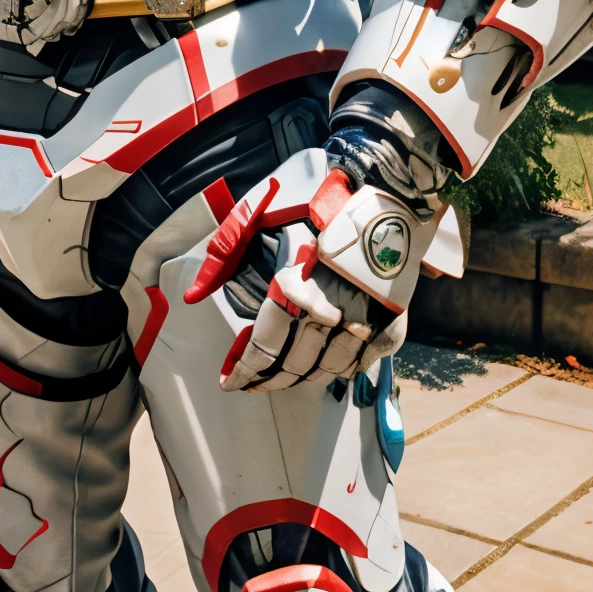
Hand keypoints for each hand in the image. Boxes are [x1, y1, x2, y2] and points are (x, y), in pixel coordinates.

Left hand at [220, 223, 405, 391]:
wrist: (390, 208)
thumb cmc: (330, 220)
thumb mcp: (278, 238)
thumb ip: (245, 267)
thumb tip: (202, 297)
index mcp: (294, 290)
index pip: (265, 344)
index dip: (246, 368)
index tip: (232, 382)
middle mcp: (325, 313)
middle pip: (295, 362)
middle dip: (274, 377)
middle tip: (261, 382)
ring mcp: (360, 324)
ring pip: (328, 368)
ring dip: (308, 375)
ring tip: (293, 377)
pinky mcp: (387, 327)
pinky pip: (361, 362)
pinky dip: (347, 368)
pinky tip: (334, 369)